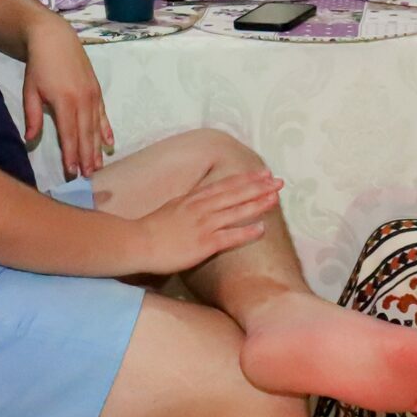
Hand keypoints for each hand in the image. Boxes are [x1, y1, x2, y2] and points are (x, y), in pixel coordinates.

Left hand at [22, 16, 113, 177]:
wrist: (55, 39)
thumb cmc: (39, 66)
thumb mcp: (30, 90)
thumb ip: (33, 116)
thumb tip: (30, 140)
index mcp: (64, 101)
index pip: (69, 135)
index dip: (71, 155)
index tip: (72, 173)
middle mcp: (82, 100)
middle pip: (85, 135)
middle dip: (87, 157)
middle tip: (88, 177)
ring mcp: (92, 96)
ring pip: (96, 128)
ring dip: (97, 149)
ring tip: (98, 167)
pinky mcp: (97, 91)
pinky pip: (104, 115)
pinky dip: (107, 130)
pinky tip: (110, 144)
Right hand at [133, 171, 280, 275]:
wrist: (137, 242)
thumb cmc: (152, 229)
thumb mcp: (172, 208)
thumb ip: (189, 203)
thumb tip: (200, 200)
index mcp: (193, 199)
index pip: (225, 185)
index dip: (246, 179)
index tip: (263, 173)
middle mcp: (201, 208)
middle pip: (235, 194)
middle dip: (258, 186)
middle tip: (278, 181)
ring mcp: (203, 225)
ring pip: (236, 212)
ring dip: (257, 204)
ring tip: (275, 198)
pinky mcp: (203, 244)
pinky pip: (230, 237)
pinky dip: (247, 232)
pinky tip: (262, 229)